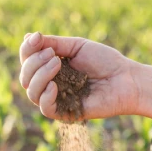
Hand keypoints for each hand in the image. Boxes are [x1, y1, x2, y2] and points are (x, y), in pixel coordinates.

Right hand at [19, 32, 140, 120]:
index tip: (36, 38)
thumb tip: (28, 36)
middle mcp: (51, 83)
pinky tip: (55, 85)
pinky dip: (45, 96)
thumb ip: (54, 43)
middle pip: (25, 76)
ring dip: (39, 76)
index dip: (27, 49)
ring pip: (31, 92)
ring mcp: (57, 99)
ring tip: (56, 63)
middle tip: (52, 55)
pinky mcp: (66, 113)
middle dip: (33, 63)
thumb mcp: (78, 46)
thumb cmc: (106, 62)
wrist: (126, 79)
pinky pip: (45, 109)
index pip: (27, 60)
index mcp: (51, 67)